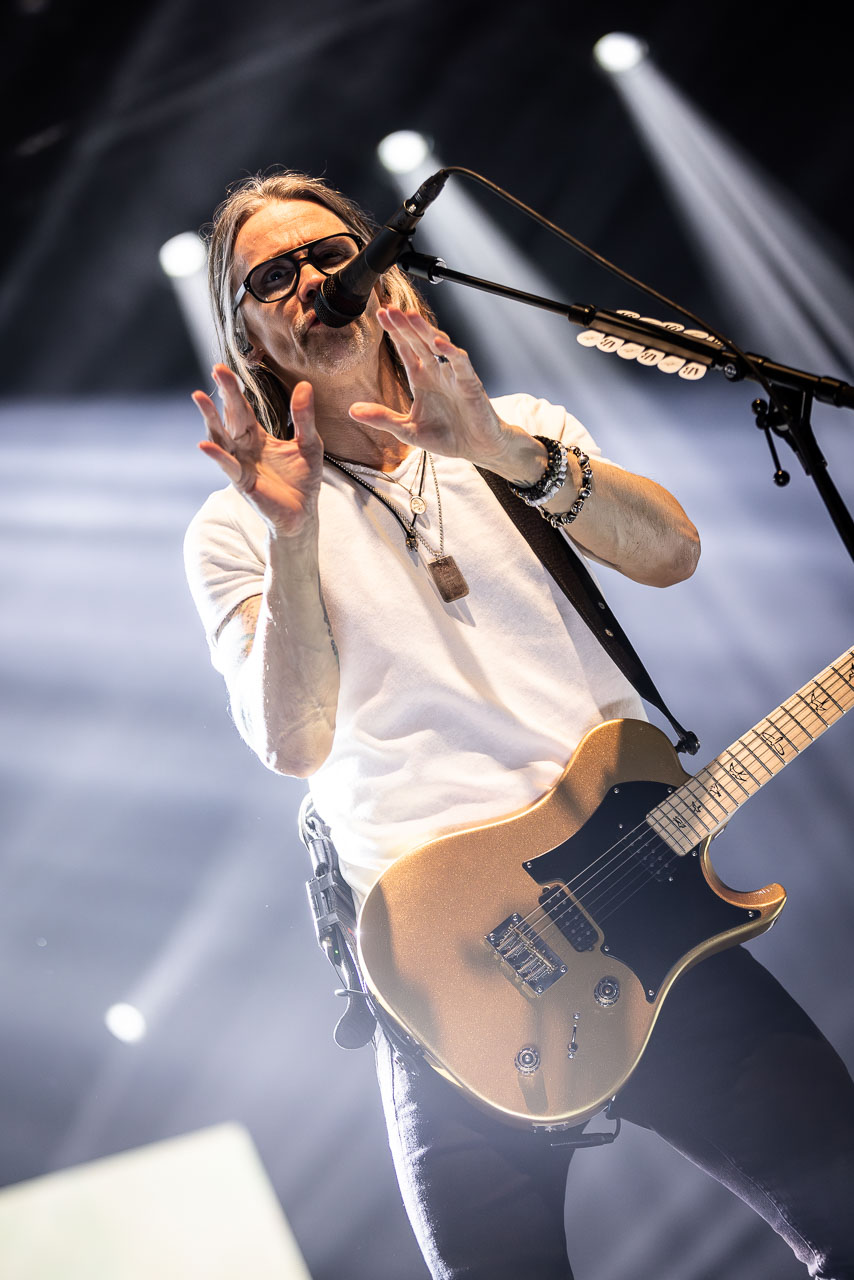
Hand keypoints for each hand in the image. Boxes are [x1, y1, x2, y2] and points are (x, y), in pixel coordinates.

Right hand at [192, 367, 323, 537]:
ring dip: (210, 419)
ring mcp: (240, 464)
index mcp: (258, 436)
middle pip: (231, 416)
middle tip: (217, 368)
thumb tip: (304, 385)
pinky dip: (217, 456)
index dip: (234, 389)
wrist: (302, 514)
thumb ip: (304, 417)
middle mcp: (244, 447)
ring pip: (221, 438)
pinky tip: (205, 444)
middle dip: (224, 394)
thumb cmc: (303, 480)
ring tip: (199, 397)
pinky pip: (228, 466)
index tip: (223, 368)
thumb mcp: (309, 443)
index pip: (243, 408)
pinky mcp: (242, 482)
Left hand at [348, 308, 527, 473]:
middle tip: (389, 309)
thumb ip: (382, 418)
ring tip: (411, 317)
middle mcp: (437, 372)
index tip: (380, 315)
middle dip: (404, 325)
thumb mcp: (407, 430)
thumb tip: (352, 411)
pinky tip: (439, 343)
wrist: (477, 448)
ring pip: (439, 346)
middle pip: (418, 341)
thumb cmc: (447, 437)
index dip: (394, 332)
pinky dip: (451, 353)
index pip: (406, 349)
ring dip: (425, 331)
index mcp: (422, 379)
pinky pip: (460, 364)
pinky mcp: (469, 384)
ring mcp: (453, 376)